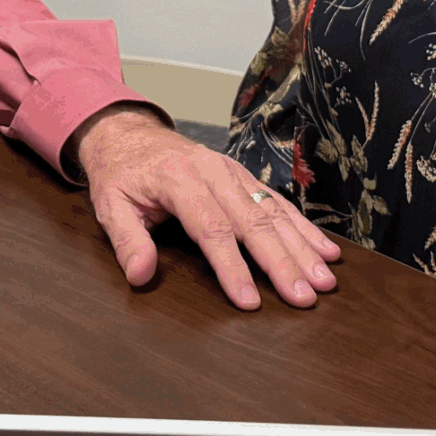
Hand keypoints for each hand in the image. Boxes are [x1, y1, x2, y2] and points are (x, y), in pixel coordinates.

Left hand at [71, 106, 340, 310]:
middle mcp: (214, 173)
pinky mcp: (245, 178)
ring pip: (274, 213)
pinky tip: (326, 250)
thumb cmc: (121, 174)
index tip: (250, 301)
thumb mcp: (110, 205)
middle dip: (282, 263)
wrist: (130, 135)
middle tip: (304, 297)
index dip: (232, 267)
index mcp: (180, 179)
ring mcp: (234, 173)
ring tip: (325, 280)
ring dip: (302, 248)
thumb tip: (141, 275)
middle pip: (254, 222)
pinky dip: (304, 228)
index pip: (212, 229)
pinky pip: (279, 203)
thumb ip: (126, 240)